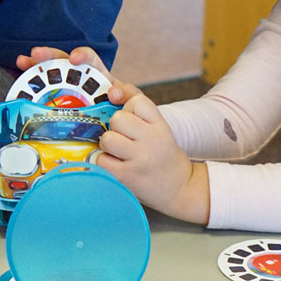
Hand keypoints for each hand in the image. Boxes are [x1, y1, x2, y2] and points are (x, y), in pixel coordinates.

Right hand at [15, 46, 136, 104]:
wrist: (121, 136)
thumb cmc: (125, 114)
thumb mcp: (133, 103)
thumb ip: (129, 94)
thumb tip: (114, 93)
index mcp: (97, 76)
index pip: (89, 59)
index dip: (82, 55)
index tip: (74, 58)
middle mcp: (79, 82)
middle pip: (62, 62)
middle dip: (49, 55)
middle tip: (35, 54)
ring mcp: (67, 94)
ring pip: (49, 77)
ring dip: (35, 67)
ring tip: (22, 62)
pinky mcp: (59, 109)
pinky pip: (44, 98)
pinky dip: (31, 91)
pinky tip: (19, 88)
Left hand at [96, 92, 209, 223]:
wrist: (179, 189)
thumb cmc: (162, 153)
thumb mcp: (157, 126)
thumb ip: (135, 101)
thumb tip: (112, 90)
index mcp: (160, 126)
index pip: (137, 100)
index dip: (130, 109)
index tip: (135, 122)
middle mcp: (152, 141)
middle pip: (118, 119)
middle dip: (116, 128)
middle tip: (125, 139)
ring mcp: (139, 159)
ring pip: (107, 138)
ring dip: (108, 145)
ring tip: (119, 152)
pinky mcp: (126, 177)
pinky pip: (101, 159)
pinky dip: (105, 162)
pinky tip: (116, 165)